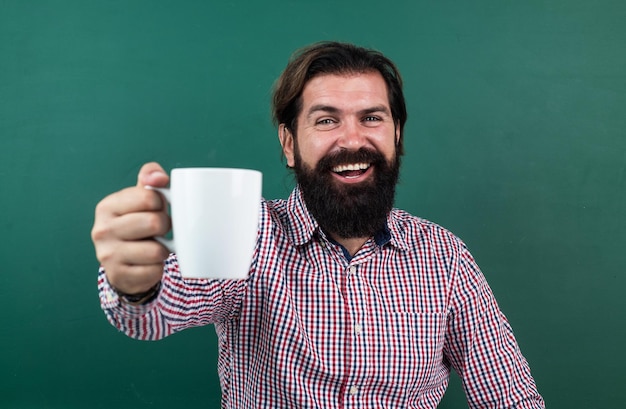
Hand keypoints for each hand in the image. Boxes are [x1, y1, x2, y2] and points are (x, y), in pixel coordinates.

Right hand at [91, 162, 170, 294]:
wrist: (124, 263)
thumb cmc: (137, 224)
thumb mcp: (140, 199)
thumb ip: (150, 180)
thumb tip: (159, 177)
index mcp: (107, 206)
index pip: (149, 197)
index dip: (162, 203)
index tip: (157, 208)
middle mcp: (102, 230)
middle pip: (154, 222)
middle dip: (164, 226)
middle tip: (159, 229)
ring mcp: (108, 255)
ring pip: (156, 250)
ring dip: (163, 249)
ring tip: (154, 246)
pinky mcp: (119, 276)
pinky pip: (154, 271)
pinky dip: (158, 268)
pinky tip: (149, 263)